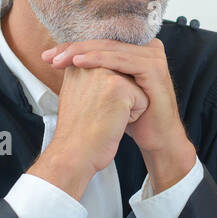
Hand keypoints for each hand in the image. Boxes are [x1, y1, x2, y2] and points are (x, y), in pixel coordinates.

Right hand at [28, 66, 146, 198]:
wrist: (74, 154)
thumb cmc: (78, 132)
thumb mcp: (78, 95)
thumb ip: (91, 78)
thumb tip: (113, 77)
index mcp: (79, 64)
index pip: (114, 75)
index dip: (110, 99)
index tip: (92, 112)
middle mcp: (90, 64)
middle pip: (127, 80)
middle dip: (119, 101)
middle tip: (96, 116)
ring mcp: (104, 72)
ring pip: (136, 88)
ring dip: (126, 107)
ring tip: (104, 118)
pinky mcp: (118, 85)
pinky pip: (143, 99)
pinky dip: (133, 116)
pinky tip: (112, 123)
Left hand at [45, 38, 195, 191]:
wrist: (157, 138)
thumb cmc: (133, 116)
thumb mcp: (112, 90)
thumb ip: (97, 71)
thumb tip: (65, 59)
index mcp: (138, 49)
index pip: (101, 42)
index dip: (73, 47)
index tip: (48, 56)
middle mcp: (148, 48)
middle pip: (104, 42)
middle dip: (73, 49)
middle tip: (49, 57)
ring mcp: (153, 57)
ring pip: (110, 48)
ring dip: (81, 52)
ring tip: (59, 60)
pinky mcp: (154, 68)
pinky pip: (120, 60)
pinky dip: (98, 60)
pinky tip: (78, 63)